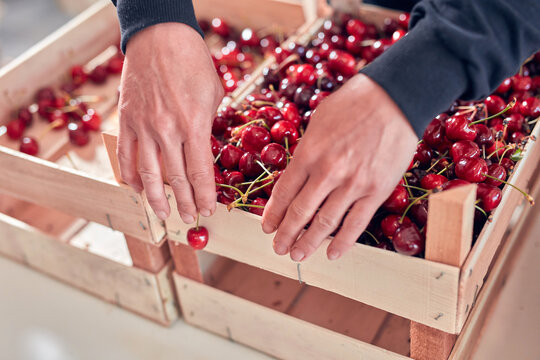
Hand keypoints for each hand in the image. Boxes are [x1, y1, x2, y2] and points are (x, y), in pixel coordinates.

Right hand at [117, 23, 223, 222]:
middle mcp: (167, 130)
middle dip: (185, 202)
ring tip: (164, 214)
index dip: (204, 195)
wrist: (159, 37)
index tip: (209, 210)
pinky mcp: (126, 120)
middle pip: (176, 178)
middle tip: (191, 218)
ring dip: (157, 198)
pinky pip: (125, 154)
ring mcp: (143, 126)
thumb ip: (207, 126)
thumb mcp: (214, 94)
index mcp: (194, 124)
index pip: (199, 172)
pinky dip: (130, 176)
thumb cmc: (192, 62)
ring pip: (148, 173)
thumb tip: (203, 150)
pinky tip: (138, 189)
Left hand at [262, 74, 417, 260]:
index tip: (267, 226)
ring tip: (297, 255)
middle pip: (300, 212)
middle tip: (278, 247)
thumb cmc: (354, 103)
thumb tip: (297, 173)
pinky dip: (342, 242)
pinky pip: (356, 224)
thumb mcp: (318, 121)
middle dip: (285, 234)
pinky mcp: (376, 191)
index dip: (273, 213)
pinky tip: (331, 254)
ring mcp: (352, 184)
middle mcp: (327, 172)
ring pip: (324, 223)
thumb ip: (307, 150)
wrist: (395, 97)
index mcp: (308, 153)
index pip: (284, 192)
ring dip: (307, 243)